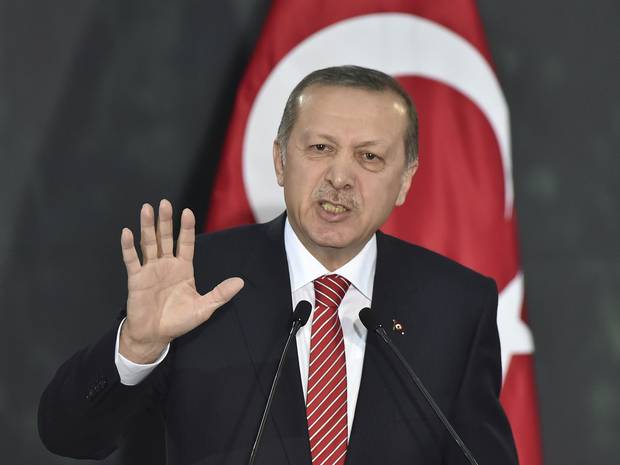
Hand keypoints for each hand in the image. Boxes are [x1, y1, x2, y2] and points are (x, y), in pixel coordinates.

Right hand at [119, 199, 243, 362]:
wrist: (156, 335)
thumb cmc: (179, 321)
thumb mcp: (204, 308)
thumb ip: (220, 294)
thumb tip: (240, 282)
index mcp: (183, 268)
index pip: (186, 243)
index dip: (187, 228)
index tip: (187, 212)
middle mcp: (167, 265)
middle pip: (166, 238)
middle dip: (165, 221)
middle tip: (165, 203)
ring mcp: (150, 270)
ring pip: (149, 243)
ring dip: (147, 226)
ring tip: (146, 208)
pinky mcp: (136, 278)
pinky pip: (132, 260)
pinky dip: (129, 247)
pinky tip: (127, 232)